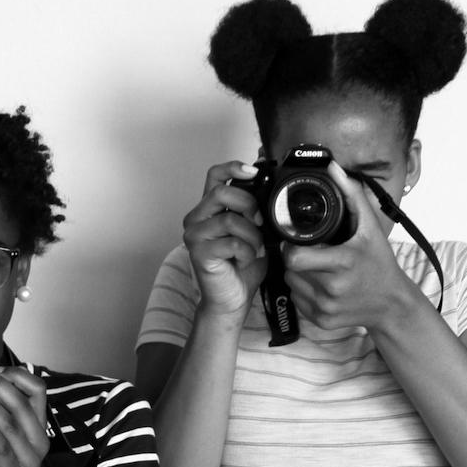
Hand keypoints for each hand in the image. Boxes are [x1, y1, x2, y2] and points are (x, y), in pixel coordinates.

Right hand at [182, 160, 267, 320]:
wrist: (233, 299)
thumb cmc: (243, 266)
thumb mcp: (255, 231)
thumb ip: (256, 210)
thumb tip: (272, 188)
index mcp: (210, 209)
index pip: (214, 175)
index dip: (233, 167)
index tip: (254, 172)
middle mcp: (197, 218)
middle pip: (221, 192)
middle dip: (249, 205)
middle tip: (260, 223)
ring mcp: (194, 236)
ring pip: (229, 220)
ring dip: (252, 236)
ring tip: (255, 249)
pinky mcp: (199, 253)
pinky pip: (231, 243)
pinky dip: (246, 252)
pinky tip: (245, 261)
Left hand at [283, 162, 409, 331]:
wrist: (392, 304)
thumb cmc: (379, 262)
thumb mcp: (369, 228)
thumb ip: (351, 195)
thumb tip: (332, 167)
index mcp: (342, 264)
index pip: (295, 257)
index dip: (292, 248)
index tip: (298, 241)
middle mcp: (333, 289)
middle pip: (290, 270)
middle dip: (295, 259)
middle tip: (308, 253)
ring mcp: (326, 308)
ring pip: (291, 284)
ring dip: (298, 275)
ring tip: (318, 268)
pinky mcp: (321, 321)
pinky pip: (298, 300)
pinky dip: (304, 291)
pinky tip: (322, 285)